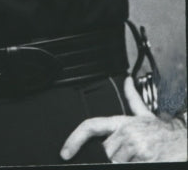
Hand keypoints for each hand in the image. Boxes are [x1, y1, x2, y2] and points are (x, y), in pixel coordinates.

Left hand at [60, 76, 187, 162]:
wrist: (184, 142)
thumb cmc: (163, 132)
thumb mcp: (145, 114)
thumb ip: (132, 98)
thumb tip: (127, 81)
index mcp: (122, 121)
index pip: (91, 126)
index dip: (74, 139)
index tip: (65, 151)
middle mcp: (126, 131)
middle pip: (106, 151)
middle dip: (117, 154)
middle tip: (134, 150)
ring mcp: (135, 145)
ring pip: (117, 161)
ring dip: (129, 161)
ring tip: (142, 154)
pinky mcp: (146, 157)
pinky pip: (131, 166)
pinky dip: (138, 164)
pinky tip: (147, 159)